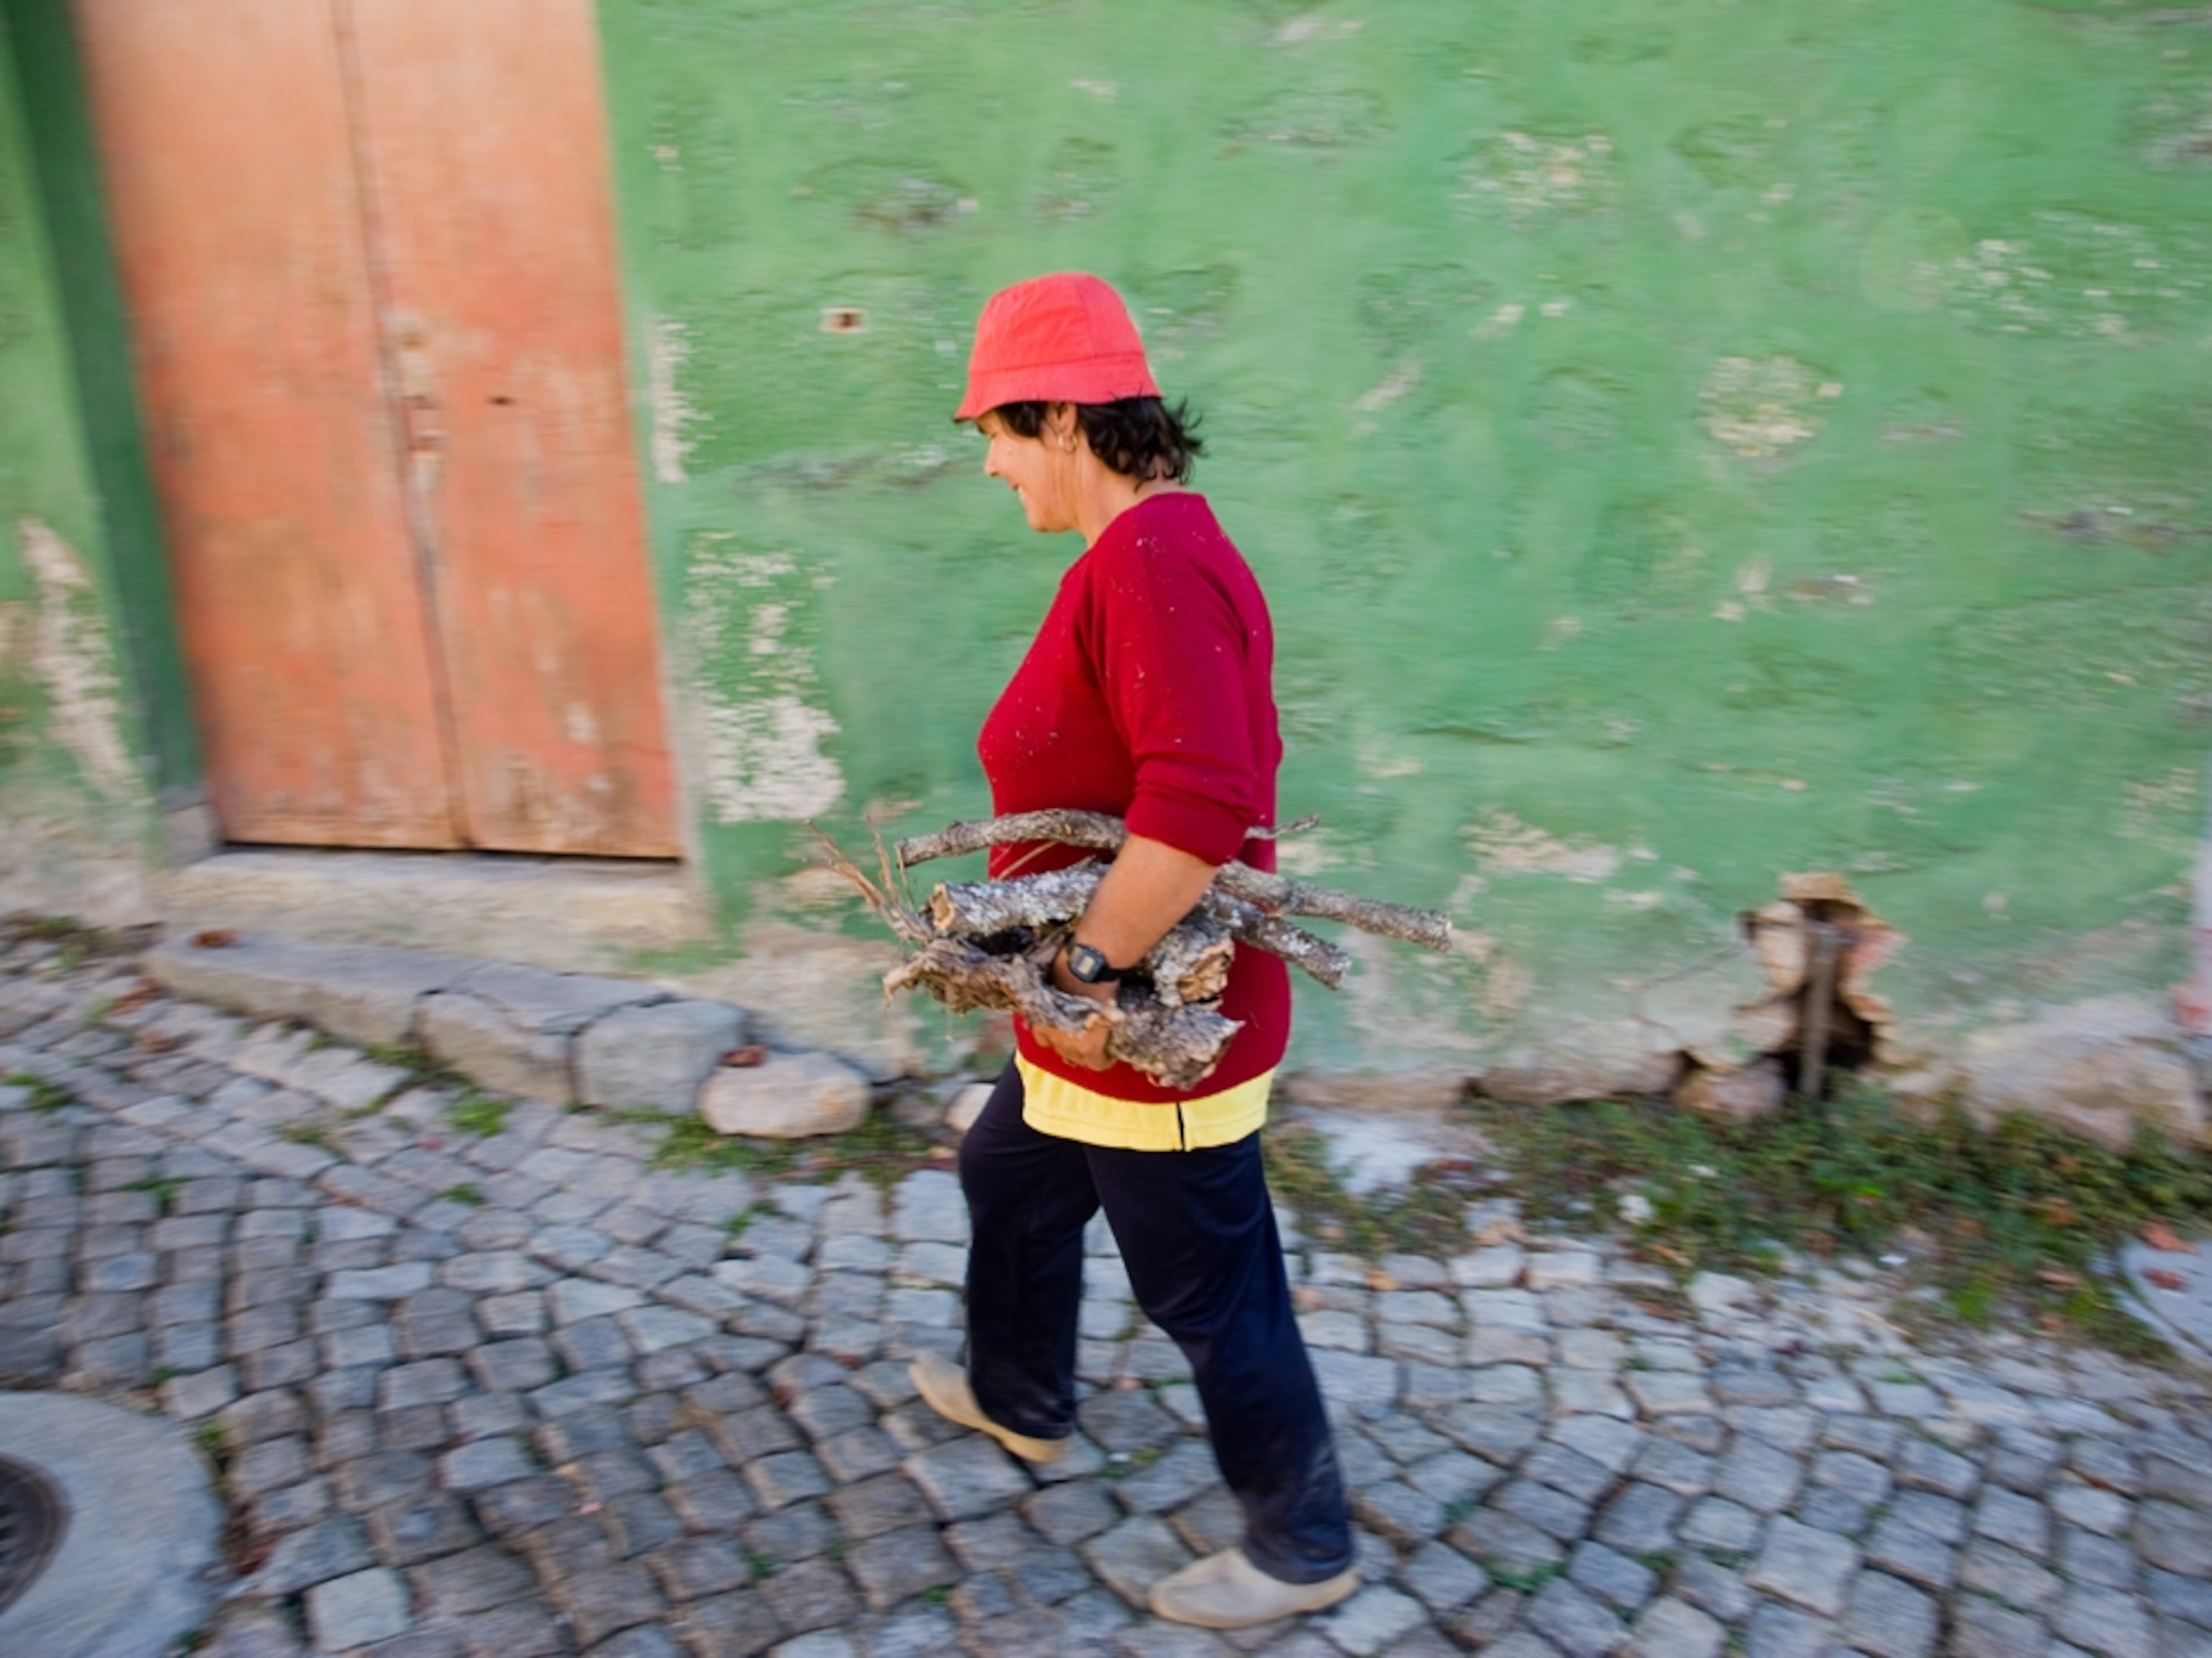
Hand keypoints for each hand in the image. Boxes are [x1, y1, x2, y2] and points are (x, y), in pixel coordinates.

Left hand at [1038, 952, 1117, 1069]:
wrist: (1086, 969)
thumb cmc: (1071, 967)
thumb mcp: (1054, 983)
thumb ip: (1054, 995)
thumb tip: (1058, 990)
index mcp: (1040, 1018)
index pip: (1041, 1037)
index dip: (1053, 1035)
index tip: (1062, 1030)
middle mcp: (1051, 1034)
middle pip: (1060, 1050)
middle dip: (1070, 1045)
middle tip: (1083, 1037)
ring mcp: (1068, 1044)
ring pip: (1078, 1058)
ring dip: (1086, 1052)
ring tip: (1098, 1044)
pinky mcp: (1089, 1047)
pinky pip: (1098, 1062)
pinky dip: (1104, 1059)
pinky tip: (1110, 1054)